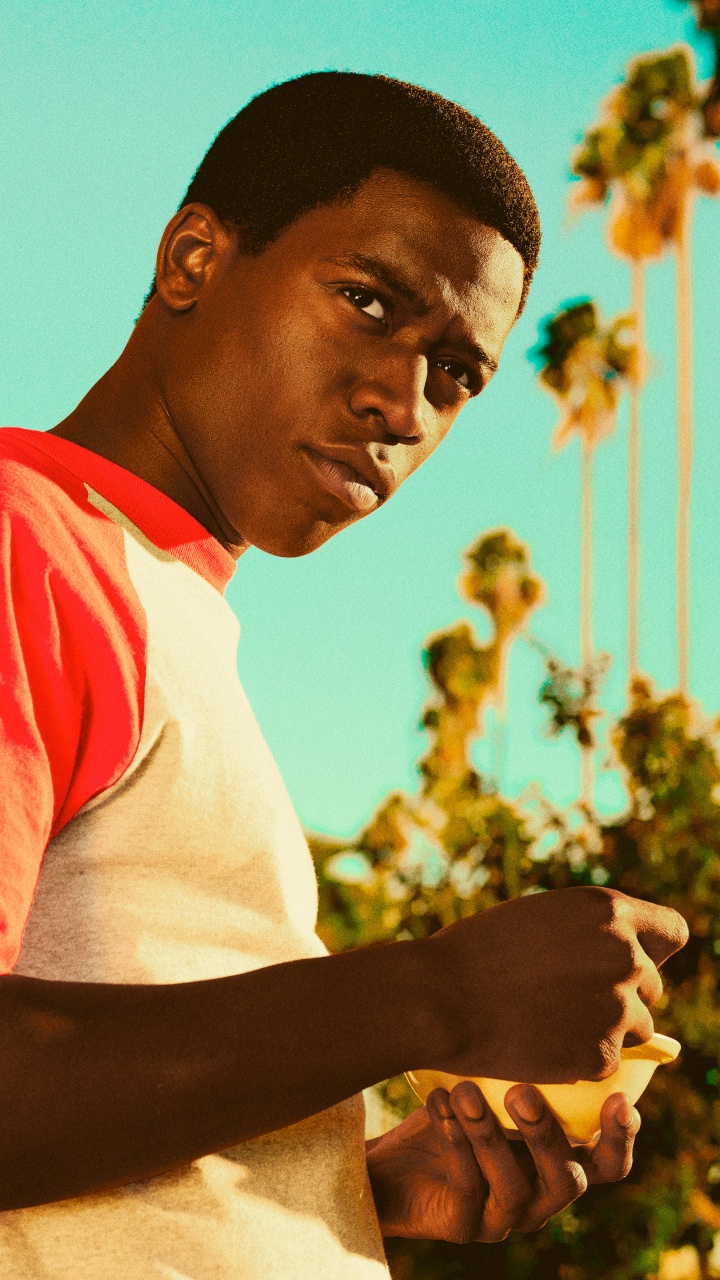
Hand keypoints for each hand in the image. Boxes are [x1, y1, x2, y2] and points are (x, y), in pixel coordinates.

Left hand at [366, 1080, 639, 1242]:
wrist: (394, 1156)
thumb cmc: (454, 1106)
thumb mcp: (490, 1077)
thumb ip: (524, 1056)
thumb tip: (548, 995)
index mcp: (560, 1161)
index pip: (608, 1165)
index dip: (621, 1138)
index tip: (619, 1098)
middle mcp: (541, 1195)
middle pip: (569, 1182)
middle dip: (547, 1136)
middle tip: (522, 1092)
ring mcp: (505, 1217)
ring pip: (515, 1188)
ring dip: (490, 1136)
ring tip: (465, 1092)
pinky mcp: (465, 1226)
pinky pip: (468, 1188)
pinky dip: (456, 1143)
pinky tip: (440, 1102)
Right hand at [425, 886, 687, 1082]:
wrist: (440, 997)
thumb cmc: (478, 950)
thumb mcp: (543, 917)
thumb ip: (591, 931)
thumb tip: (630, 952)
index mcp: (610, 910)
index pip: (673, 932)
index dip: (652, 949)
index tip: (631, 962)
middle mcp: (625, 955)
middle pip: (652, 985)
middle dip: (621, 994)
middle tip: (566, 999)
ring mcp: (618, 1007)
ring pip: (637, 1026)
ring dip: (604, 1028)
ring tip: (549, 1021)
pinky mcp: (603, 1055)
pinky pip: (607, 1059)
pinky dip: (580, 1058)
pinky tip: (540, 1043)